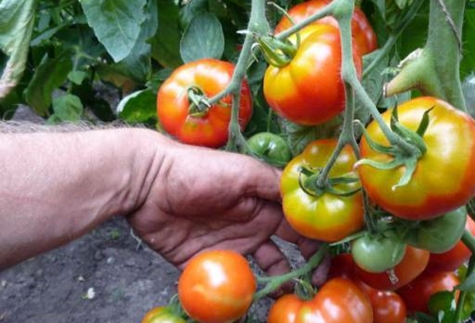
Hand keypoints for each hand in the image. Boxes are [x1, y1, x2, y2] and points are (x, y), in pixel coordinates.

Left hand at [127, 143, 328, 285]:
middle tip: (315, 287)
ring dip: (276, 285)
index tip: (332, 262)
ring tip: (288, 298)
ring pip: (260, 271)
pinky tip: (249, 301)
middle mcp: (251, 226)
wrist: (148, 183)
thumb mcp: (244, 172)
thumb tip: (309, 200)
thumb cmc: (199, 171)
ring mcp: (229, 246)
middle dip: (304, 268)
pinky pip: (227, 283)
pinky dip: (240, 294)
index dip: (318, 242)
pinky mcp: (204, 263)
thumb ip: (276, 186)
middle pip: (286, 252)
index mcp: (262, 204)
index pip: (299, 225)